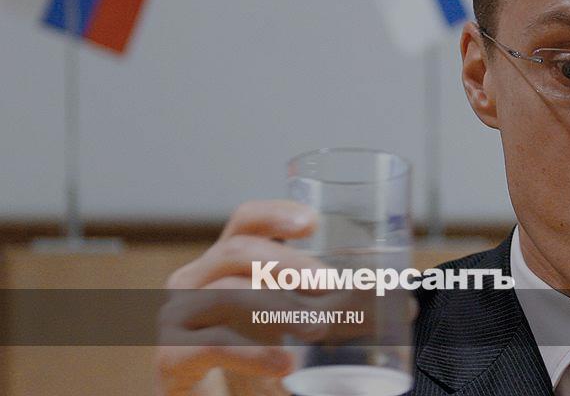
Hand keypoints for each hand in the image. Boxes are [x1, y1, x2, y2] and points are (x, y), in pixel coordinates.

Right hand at [155, 200, 320, 394]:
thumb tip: (390, 299)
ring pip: (226, 291)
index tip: (311, 223)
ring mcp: (176, 320)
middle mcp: (194, 283)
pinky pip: (210, 344)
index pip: (245, 223)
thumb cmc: (252, 365)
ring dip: (278, 306)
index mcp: (225, 266)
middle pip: (237, 250)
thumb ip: (321, 305)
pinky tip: (283, 364)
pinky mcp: (170, 360)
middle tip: (328, 284)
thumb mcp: (286, 325)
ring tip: (316, 327)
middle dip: (287, 263)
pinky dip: (251, 351)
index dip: (276, 215)